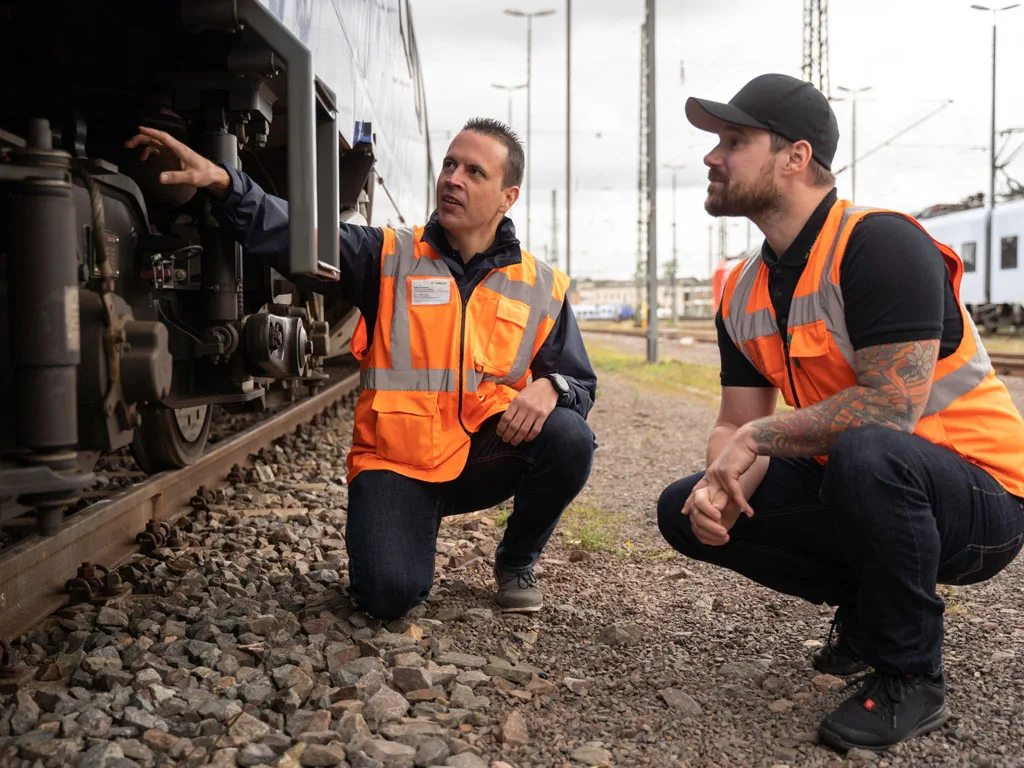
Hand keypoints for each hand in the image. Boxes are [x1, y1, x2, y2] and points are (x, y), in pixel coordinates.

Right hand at [125, 126, 230, 199]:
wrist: (212, 175)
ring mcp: (173, 152)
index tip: (139, 129)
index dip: (151, 132)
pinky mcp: (172, 156)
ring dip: (142, 143)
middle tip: (128, 143)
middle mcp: (175, 148)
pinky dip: (148, 151)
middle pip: (156, 138)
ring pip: (155, 143)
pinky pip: (158, 150)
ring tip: (130, 147)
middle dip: (141, 138)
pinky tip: (143, 158)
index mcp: (179, 149)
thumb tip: (160, 178)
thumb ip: (176, 177)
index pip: (163, 137)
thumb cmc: (204, 174)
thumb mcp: (191, 178)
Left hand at [496, 377, 558, 445]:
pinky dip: (530, 437)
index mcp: (517, 401)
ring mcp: (535, 412)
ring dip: (517, 439)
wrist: (548, 385)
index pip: (505, 418)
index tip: (499, 433)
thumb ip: (513, 407)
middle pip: (513, 426)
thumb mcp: (519, 396)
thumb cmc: (532, 392)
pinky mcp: (544, 415)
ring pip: (523, 430)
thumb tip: (504, 422)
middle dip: (507, 436)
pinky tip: (526, 439)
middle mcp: (525, 407)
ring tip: (514, 442)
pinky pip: (536, 430)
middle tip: (506, 440)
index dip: (501, 428)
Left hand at [682, 428, 757, 545]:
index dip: (689, 501)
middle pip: (704, 498)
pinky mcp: (729, 472)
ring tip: (725, 528)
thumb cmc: (739, 456)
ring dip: (723, 513)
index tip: (683, 512)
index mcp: (709, 474)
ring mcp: (718, 474)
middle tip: (707, 527)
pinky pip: (735, 492)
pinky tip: (748, 512)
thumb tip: (723, 495)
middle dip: (704, 514)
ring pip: (718, 498)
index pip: (696, 490)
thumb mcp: (728, 470)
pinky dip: (741, 503)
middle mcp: (711, 475)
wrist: (746, 440)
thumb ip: (724, 482)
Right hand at [682, 477, 732, 545]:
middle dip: (711, 527)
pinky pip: (702, 537)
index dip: (708, 510)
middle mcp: (694, 506)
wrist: (729, 505)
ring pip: (698, 530)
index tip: (719, 516)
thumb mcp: (728, 495)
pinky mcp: (698, 529)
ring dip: (712, 536)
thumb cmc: (729, 497)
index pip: (700, 502)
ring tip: (726, 537)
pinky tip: (724, 540)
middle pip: (698, 518)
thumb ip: (722, 500)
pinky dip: (713, 541)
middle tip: (724, 531)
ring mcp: (694, 519)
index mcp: (700, 494)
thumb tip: (717, 508)